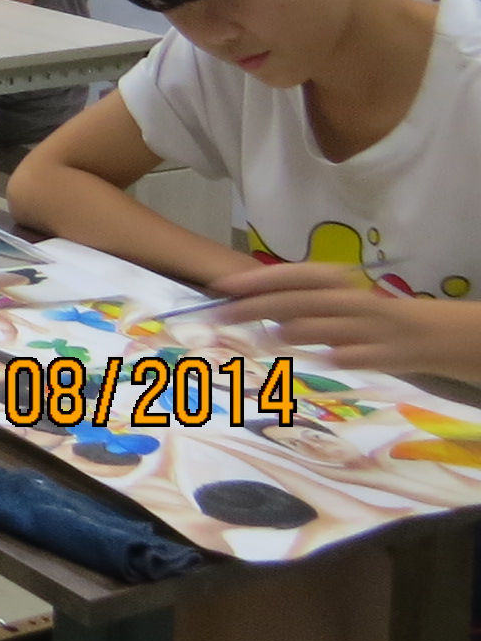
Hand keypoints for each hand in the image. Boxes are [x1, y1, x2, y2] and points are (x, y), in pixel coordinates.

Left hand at [215, 261, 480, 375]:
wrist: (421, 334)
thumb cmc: (361, 312)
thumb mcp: (329, 297)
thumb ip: (293, 299)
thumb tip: (241, 302)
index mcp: (333, 280)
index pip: (289, 276)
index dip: (254, 281)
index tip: (222, 288)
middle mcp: (345, 299)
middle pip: (292, 302)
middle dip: (253, 309)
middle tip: (220, 317)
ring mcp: (361, 328)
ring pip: (313, 329)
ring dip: (280, 335)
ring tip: (256, 341)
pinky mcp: (375, 356)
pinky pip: (341, 358)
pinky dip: (322, 359)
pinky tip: (305, 364)